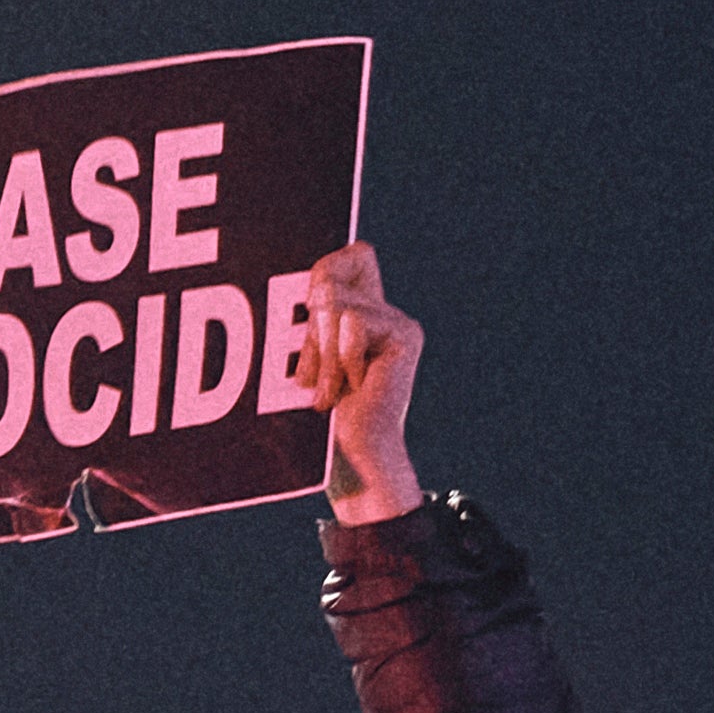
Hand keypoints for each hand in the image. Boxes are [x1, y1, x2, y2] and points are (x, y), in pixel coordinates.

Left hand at [302, 242, 424, 523]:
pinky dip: (342, 358)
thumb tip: (319, 283)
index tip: (310, 317)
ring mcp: (397, 322)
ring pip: (335, 303)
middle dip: (309, 328)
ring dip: (322, 353)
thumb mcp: (307, 358)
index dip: (327, 269)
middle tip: (313, 377)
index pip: (353, 255)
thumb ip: (316, 317)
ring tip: (330, 390)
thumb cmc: (316, 420)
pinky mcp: (407, 334)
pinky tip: (354, 387)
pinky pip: (353, 322)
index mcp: (360, 313)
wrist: (348, 457)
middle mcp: (383, 312)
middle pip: (330, 275)